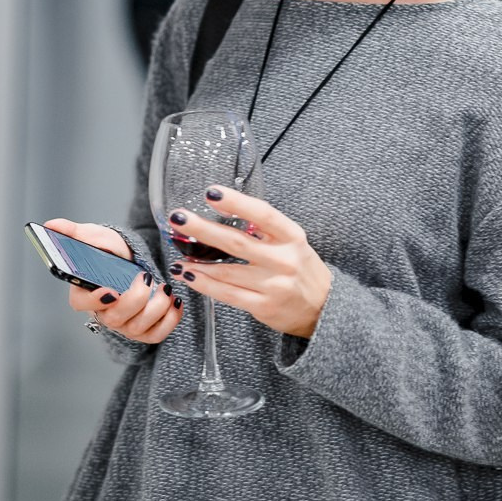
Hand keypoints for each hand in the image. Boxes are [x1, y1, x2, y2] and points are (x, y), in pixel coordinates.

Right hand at [45, 218, 183, 343]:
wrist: (135, 261)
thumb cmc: (112, 253)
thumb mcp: (96, 237)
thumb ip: (74, 232)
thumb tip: (52, 224)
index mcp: (87, 292)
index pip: (83, 304)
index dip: (95, 300)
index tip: (111, 290)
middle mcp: (105, 312)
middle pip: (115, 318)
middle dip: (135, 299)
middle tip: (146, 277)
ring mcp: (124, 324)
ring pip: (137, 328)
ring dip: (156, 308)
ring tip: (165, 287)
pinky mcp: (144, 330)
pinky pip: (156, 334)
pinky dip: (170, 321)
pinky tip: (175, 302)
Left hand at [168, 186, 331, 338]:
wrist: (324, 308)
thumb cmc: (301, 268)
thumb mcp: (292, 242)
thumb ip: (265, 229)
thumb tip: (225, 211)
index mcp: (292, 237)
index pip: (263, 214)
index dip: (236, 202)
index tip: (211, 193)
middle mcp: (284, 260)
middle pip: (237, 242)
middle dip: (203, 229)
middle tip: (179, 218)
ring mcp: (273, 285)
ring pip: (227, 272)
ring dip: (197, 262)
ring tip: (177, 253)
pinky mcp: (263, 306)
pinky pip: (227, 294)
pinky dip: (205, 284)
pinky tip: (189, 275)